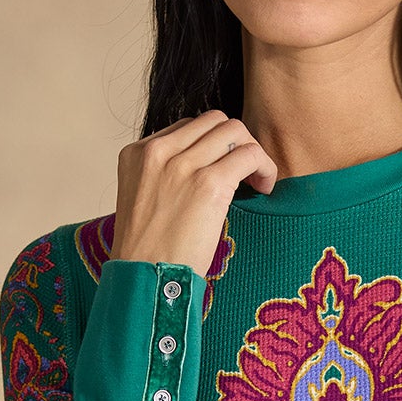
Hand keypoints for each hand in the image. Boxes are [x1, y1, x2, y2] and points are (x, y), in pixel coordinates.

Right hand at [111, 111, 276, 271]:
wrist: (145, 279)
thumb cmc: (148, 252)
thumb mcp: (143, 200)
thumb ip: (164, 176)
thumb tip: (204, 166)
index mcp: (137, 154)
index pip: (186, 128)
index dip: (211, 147)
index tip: (221, 171)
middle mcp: (157, 152)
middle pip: (212, 121)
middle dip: (234, 143)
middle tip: (243, 173)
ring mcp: (182, 165)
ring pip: (234, 131)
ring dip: (252, 152)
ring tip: (256, 182)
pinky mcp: (208, 183)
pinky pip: (249, 154)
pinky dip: (264, 167)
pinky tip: (263, 188)